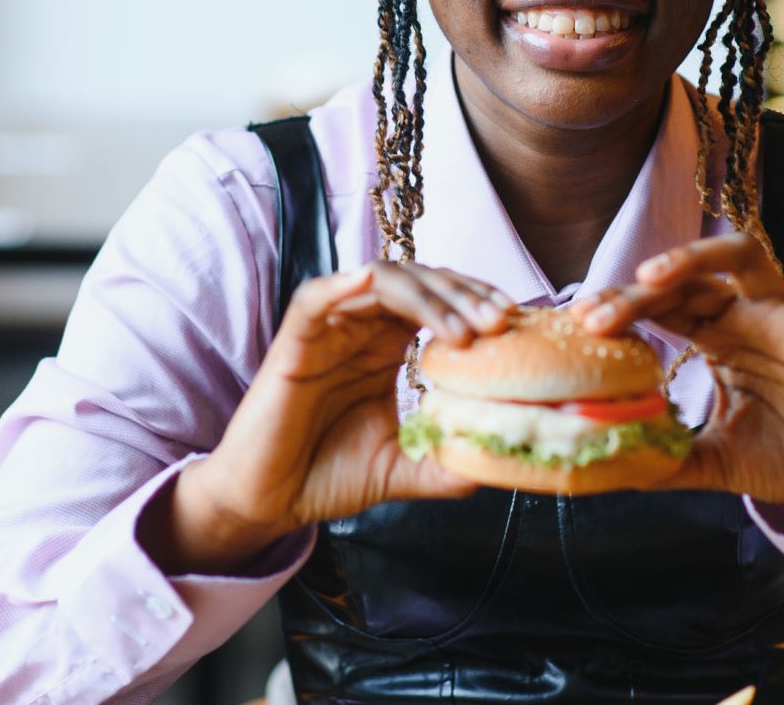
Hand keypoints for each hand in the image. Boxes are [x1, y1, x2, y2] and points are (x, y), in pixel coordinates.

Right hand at [161, 261, 513, 571]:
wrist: (269, 502)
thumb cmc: (327, 475)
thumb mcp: (403, 468)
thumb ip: (446, 463)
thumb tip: (497, 463)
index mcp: (388, 347)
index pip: (440, 301)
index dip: (477, 300)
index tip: (514, 322)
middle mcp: (362, 328)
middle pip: (419, 281)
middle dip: (463, 294)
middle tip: (499, 322)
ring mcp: (328, 330)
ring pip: (381, 281)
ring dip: (426, 295)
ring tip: (462, 330)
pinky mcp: (294, 342)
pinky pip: (316, 297)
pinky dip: (345, 285)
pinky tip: (373, 287)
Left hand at [573, 197, 783, 519]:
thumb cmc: (779, 460)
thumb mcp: (708, 461)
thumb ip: (663, 460)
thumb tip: (608, 467)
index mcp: (716, 338)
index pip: (661, 306)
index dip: (622, 305)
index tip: (579, 318)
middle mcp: (746, 317)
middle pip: (689, 281)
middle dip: (640, 292)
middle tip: (597, 315)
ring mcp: (783, 319)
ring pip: (744, 257)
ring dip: (697, 256)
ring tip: (654, 273)